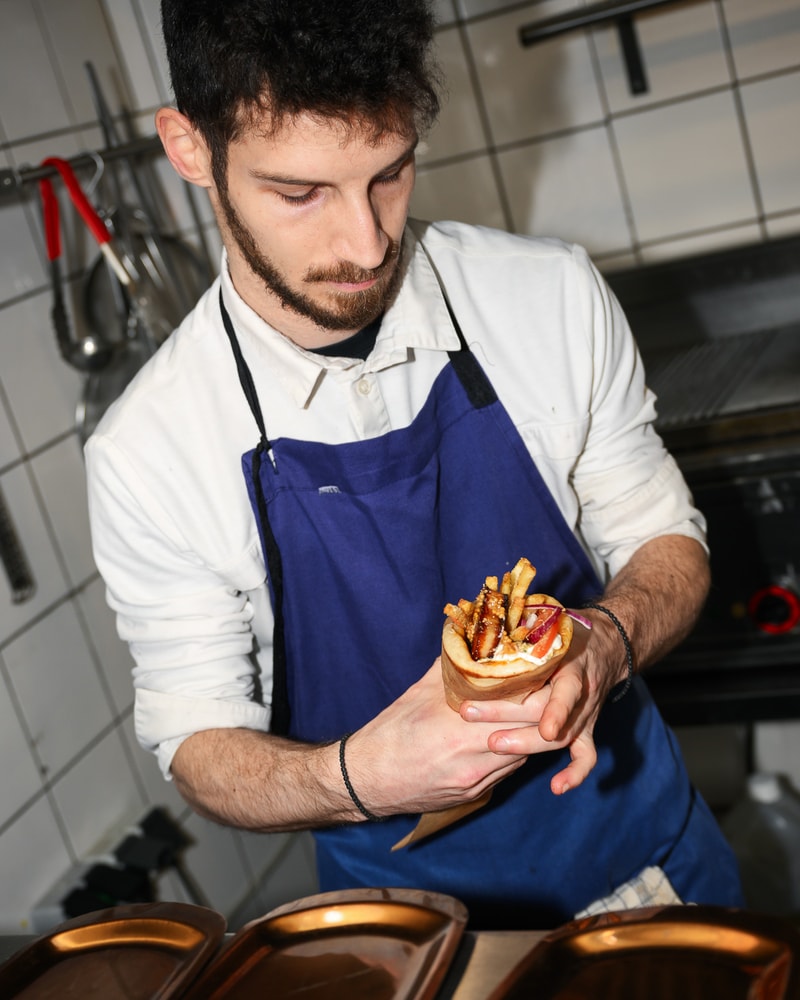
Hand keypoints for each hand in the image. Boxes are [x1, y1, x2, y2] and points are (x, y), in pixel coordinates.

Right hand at [346, 660, 532, 816]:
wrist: (366, 779)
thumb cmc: (390, 731)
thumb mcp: (420, 691)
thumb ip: (452, 667)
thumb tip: (468, 641)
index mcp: (461, 728)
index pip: (522, 712)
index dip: (540, 694)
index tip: (545, 677)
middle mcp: (473, 759)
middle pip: (530, 737)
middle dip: (543, 715)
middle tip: (550, 694)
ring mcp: (476, 781)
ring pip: (522, 756)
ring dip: (530, 735)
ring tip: (534, 714)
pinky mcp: (474, 795)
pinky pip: (506, 772)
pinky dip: (513, 753)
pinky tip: (509, 737)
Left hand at [459, 612, 624, 795]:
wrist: (607, 643)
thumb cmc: (569, 632)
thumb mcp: (552, 624)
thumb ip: (522, 631)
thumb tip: (477, 627)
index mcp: (573, 665)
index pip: (565, 692)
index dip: (555, 710)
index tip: (543, 726)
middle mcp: (582, 693)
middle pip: (547, 714)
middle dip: (510, 719)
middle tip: (471, 716)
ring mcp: (585, 714)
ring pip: (562, 738)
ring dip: (527, 745)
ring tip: (495, 747)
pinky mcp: (586, 728)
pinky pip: (586, 756)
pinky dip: (575, 774)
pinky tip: (556, 788)